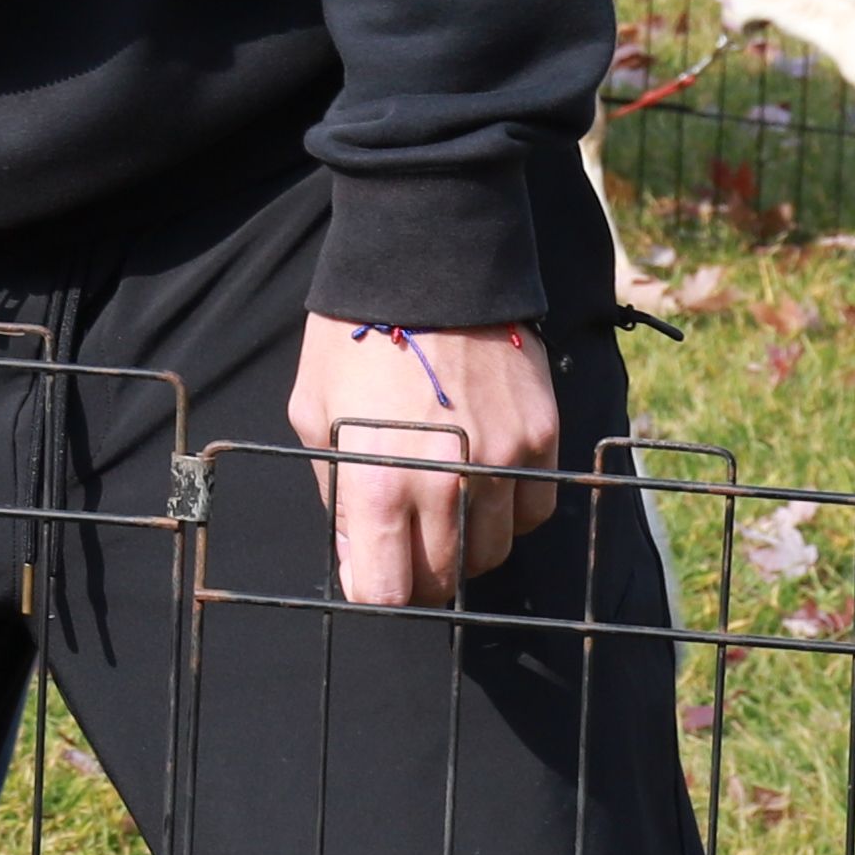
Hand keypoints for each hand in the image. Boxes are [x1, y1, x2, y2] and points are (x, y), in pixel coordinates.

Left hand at [293, 314, 561, 610]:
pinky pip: (534, 508)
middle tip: (407, 541)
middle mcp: (445, 483)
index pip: (387, 591)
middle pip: (446, 580)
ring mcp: (502, 462)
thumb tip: (356, 552)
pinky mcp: (541, 437)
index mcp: (378, 483)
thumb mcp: (314, 412)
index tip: (371, 567)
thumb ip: (334, 491)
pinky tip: (487, 480)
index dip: (375, 587)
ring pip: (494, 551)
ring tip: (446, 504)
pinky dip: (511, 508)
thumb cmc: (354, 337)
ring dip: (468, 543)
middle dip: (420, 572)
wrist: (427, 262)